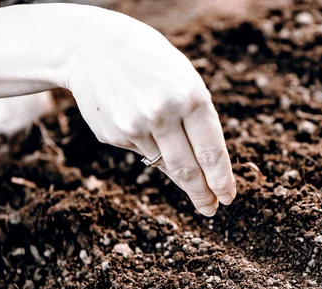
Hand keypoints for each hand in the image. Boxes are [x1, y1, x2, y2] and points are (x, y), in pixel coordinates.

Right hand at [66, 11, 235, 215]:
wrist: (94, 47)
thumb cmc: (152, 65)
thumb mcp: (184, 82)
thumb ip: (196, 122)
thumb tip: (204, 171)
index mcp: (190, 97)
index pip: (211, 152)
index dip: (220, 181)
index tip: (228, 198)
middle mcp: (162, 114)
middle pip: (187, 170)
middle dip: (201, 194)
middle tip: (210, 209)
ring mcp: (133, 126)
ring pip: (162, 164)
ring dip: (175, 169)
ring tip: (177, 158)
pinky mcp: (112, 135)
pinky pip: (140, 151)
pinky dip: (146, 143)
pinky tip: (136, 119)